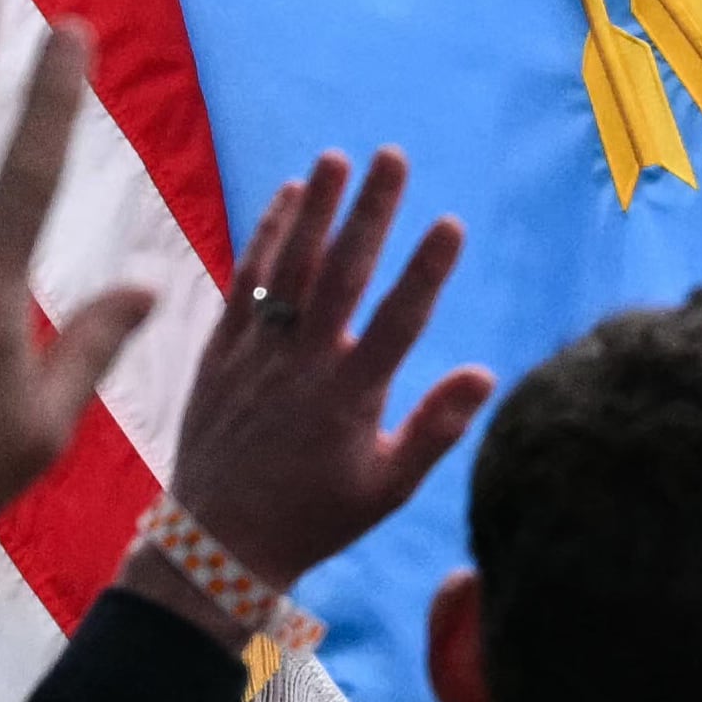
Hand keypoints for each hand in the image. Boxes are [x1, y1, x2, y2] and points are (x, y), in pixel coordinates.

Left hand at [129, 149, 492, 633]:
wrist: (217, 544)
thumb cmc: (315, 517)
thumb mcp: (387, 488)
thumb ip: (435, 429)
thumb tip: (484, 373)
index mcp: (350, 399)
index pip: (398, 322)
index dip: (426, 271)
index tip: (451, 223)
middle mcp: (302, 367)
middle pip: (341, 275)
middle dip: (369, 213)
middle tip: (392, 157)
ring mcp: (256, 356)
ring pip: (287, 268)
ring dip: (313, 209)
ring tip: (335, 157)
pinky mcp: (220, 353)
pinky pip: (243, 284)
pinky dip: (264, 237)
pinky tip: (285, 197)